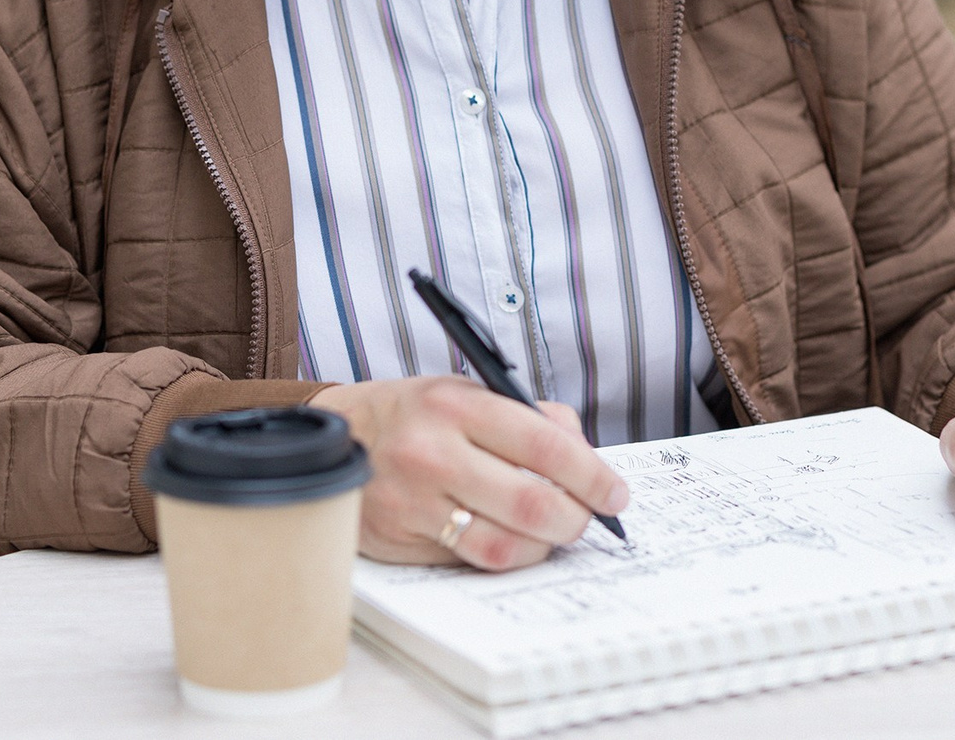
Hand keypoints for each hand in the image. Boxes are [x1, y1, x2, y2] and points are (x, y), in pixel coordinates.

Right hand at [313, 376, 629, 570]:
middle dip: (575, 519)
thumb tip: (589, 462)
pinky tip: (512, 540)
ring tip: (551, 531)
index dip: (592, 476)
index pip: (545, 445)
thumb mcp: (471, 393)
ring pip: (504, 545)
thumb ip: (534, 419)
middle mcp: (433, 453)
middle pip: (532, 504)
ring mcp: (414, 501)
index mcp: (457, 405)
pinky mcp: (401, 539)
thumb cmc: (419, 414)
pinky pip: (471, 561)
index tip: (615, 493)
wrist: (340, 434)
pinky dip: (506, 555)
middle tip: (587, 518)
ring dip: (543, 545)